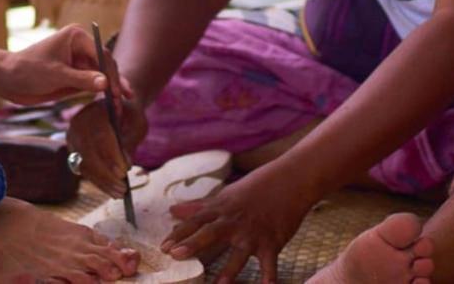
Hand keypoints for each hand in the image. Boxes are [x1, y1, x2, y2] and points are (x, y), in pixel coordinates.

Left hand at [0, 24, 133, 105]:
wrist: (8, 80)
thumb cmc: (27, 70)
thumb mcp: (56, 75)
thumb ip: (82, 79)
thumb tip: (106, 83)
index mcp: (77, 37)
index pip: (101, 54)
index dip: (111, 73)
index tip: (116, 91)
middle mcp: (81, 47)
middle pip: (105, 65)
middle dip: (115, 82)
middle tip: (124, 99)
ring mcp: (79, 62)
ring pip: (102, 76)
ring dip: (112, 89)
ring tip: (120, 106)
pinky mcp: (76, 76)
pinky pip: (94, 84)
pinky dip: (102, 94)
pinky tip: (112, 104)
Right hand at [65, 91, 147, 198]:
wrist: (118, 110)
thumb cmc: (131, 117)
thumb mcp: (137, 124)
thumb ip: (130, 141)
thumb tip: (125, 164)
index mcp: (95, 110)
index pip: (100, 135)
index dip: (111, 155)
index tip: (124, 172)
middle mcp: (79, 122)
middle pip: (89, 152)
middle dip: (106, 174)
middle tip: (123, 188)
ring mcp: (73, 137)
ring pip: (85, 164)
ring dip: (103, 181)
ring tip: (120, 193)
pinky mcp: (73, 151)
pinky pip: (84, 169)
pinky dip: (99, 181)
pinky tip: (112, 190)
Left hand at [160, 169, 314, 283]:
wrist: (290, 180)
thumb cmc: (256, 188)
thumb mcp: (225, 195)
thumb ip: (198, 206)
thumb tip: (172, 211)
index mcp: (222, 209)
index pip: (196, 221)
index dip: (179, 233)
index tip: (163, 246)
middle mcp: (235, 221)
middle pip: (211, 232)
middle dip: (193, 243)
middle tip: (176, 255)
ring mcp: (254, 233)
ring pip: (239, 253)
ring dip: (229, 269)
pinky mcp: (272, 242)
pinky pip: (270, 263)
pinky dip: (269, 276)